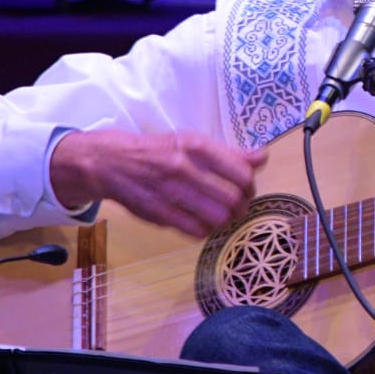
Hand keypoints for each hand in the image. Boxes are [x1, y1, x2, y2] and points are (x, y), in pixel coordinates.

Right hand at [50, 129, 267, 236]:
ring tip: (224, 215)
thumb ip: (229, 153)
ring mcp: (170, 193)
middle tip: (239, 205)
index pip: (241, 172)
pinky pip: (196, 231)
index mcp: (196, 146)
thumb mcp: (193, 142)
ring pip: (218, 217)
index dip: (251, 185)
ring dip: (227, 220)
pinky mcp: (160, 214)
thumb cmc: (159, 151)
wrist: (112, 163)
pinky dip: (206, 230)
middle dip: (242, 205)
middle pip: (233, 198)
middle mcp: (184, 168)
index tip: (247, 188)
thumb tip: (262, 157)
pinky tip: (203, 222)